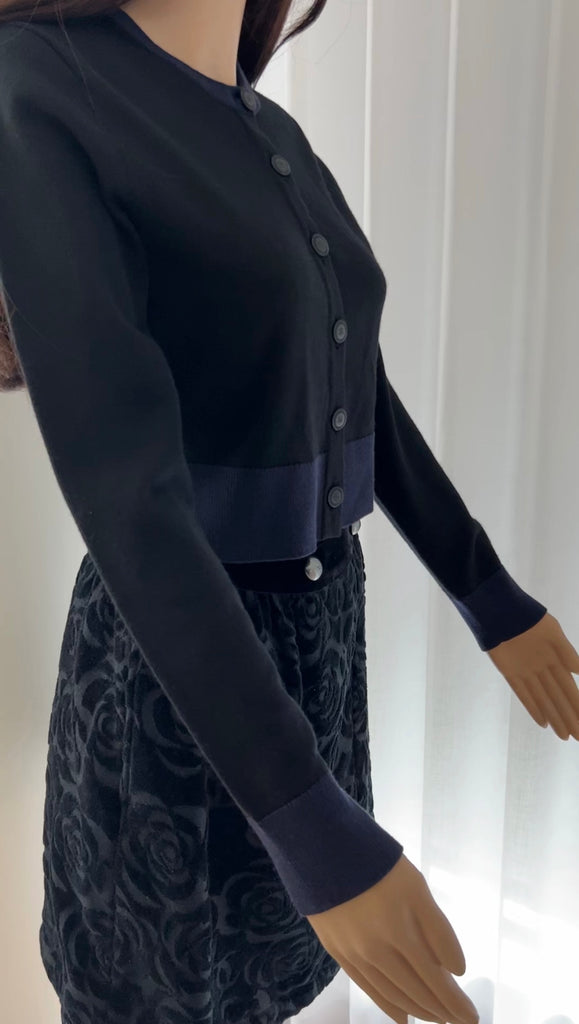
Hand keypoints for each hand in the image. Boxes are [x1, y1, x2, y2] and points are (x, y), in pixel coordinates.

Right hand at [305, 853, 478, 1023]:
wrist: (322, 848)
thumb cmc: (377, 862)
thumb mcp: (416, 887)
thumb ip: (438, 929)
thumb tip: (457, 971)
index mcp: (401, 934)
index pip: (435, 981)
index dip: (455, 1003)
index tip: (472, 1017)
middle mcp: (377, 953)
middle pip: (416, 992)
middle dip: (442, 1010)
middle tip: (460, 1020)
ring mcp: (355, 955)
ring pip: (393, 995)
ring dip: (418, 1010)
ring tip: (436, 1018)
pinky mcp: (337, 952)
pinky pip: (367, 988)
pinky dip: (387, 1005)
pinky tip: (402, 1017)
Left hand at [486, 612, 578, 739]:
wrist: (500, 609)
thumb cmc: (529, 617)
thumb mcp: (553, 632)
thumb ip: (567, 652)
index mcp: (556, 658)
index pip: (569, 688)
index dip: (577, 705)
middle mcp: (542, 668)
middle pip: (558, 698)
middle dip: (569, 717)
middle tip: (578, 738)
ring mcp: (526, 672)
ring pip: (543, 700)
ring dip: (554, 717)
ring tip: (564, 736)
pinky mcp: (509, 672)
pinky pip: (523, 694)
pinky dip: (532, 708)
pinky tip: (543, 722)